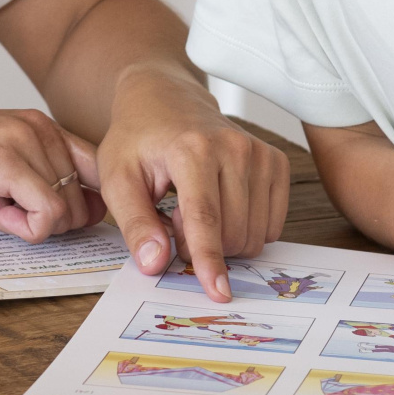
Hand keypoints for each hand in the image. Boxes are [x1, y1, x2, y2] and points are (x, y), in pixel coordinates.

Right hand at [0, 101, 99, 242]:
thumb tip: (72, 216)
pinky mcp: (6, 162)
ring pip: (65, 210)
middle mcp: (40, 128)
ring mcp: (24, 141)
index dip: (83, 204)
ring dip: (28, 222)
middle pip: (84, 198)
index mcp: (40, 126)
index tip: (51, 220)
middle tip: (4, 209)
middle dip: (50, 220)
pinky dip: (22, 228)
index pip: (95, 169)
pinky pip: (46, 215)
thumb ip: (33, 187)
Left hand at [93, 64, 288, 301]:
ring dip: (224, 240)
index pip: (205, 218)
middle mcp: (234, 148)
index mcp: (192, 150)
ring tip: (195, 210)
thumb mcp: (117, 180)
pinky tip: (222, 207)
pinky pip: (272, 225)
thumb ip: (135, 224)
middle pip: (232, 234)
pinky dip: (247, 229)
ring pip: (255, 235)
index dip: (210, 260)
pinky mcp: (276, 162)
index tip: (218, 293)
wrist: (165, 101)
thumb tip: (155, 264)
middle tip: (174, 221)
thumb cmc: (138, 142)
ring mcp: (259, 154)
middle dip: (203, 248)